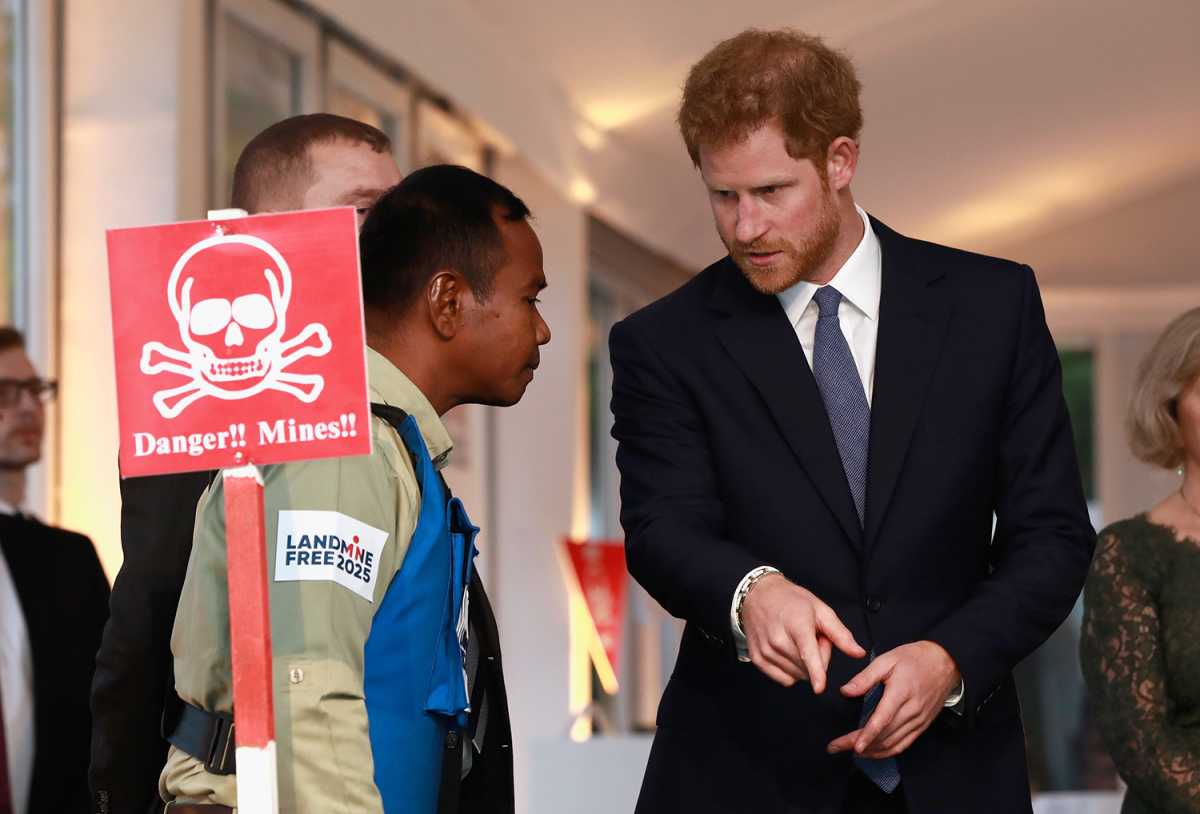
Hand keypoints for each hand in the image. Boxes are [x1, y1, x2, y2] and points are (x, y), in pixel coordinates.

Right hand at [740, 574, 865, 691]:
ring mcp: (766, 650)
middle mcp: (778, 639)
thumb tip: (858, 652)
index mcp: (797, 624)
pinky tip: (788, 653)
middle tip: (812, 639)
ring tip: (797, 643)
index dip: (816, 672)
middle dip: (817, 658)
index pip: (808, 653)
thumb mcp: (820, 610)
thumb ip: (840, 634)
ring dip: (803, 665)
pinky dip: (791, 672)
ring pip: (797, 675)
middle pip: (808, 667)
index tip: (819, 687)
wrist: (758, 595)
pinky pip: (783, 679)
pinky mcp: (757, 659)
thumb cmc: (790, 600)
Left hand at [827, 640, 959, 758]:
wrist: (945, 662)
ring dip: (872, 751)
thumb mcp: (887, 660)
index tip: (853, 746)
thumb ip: (865, 677)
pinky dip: (887, 751)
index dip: (868, 735)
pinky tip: (873, 752)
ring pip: (894, 743)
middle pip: (884, 735)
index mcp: (901, 692)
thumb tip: (845, 691)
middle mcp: (911, 710)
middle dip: (860, 745)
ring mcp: (919, 720)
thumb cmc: (914, 658)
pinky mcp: (922, 725)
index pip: (882, 719)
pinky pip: (904, 744)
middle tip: (836, 747)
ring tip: (850, 752)